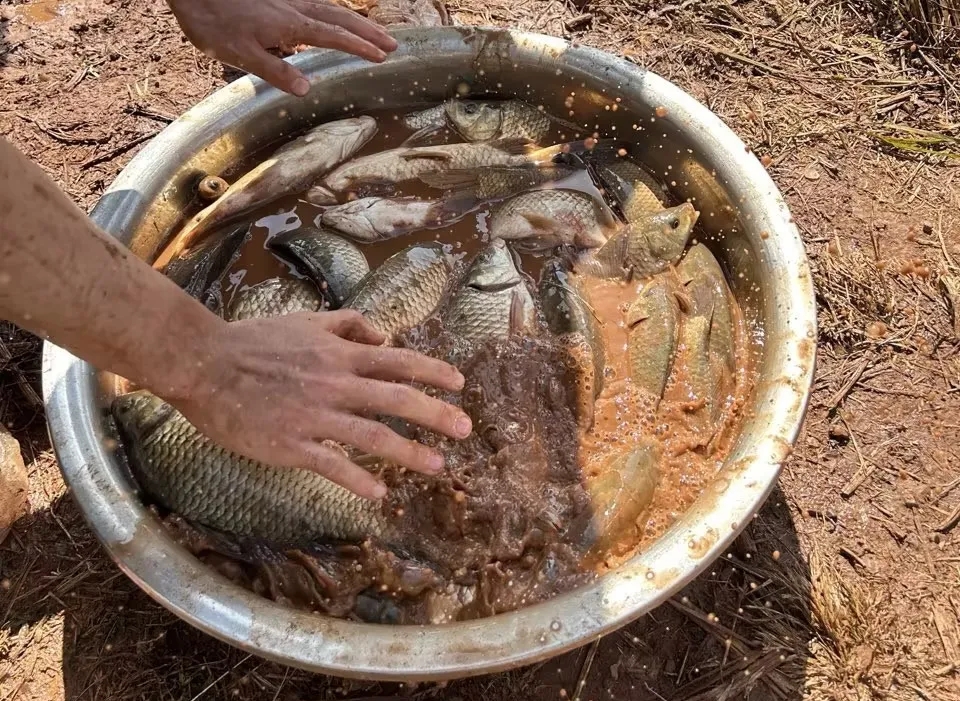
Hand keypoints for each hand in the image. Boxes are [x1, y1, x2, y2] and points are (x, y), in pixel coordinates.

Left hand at [166, 0, 397, 95]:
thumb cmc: (211, 21)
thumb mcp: (239, 54)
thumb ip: (275, 71)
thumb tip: (308, 90)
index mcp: (290, 25)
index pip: (335, 37)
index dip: (360, 47)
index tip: (383, 56)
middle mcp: (293, 7)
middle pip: (340, 17)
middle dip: (368, 31)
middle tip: (393, 44)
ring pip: (329, 7)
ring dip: (354, 20)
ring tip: (373, 32)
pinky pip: (314, 3)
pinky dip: (331, 12)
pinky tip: (332, 18)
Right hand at [170, 310, 471, 499]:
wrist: (204, 364)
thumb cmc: (253, 341)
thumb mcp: (306, 321)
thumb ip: (347, 325)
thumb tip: (383, 336)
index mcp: (339, 355)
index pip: (398, 361)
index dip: (432, 372)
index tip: (460, 383)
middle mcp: (335, 383)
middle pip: (397, 399)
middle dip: (437, 414)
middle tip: (466, 429)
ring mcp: (315, 416)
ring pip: (373, 436)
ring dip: (409, 452)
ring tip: (438, 466)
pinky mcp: (291, 445)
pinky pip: (332, 465)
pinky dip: (357, 480)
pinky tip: (378, 494)